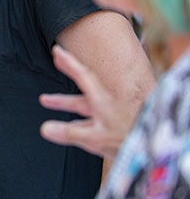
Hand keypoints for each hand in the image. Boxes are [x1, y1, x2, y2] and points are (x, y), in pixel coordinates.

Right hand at [39, 45, 137, 159]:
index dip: (69, 62)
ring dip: (65, 103)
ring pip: (83, 105)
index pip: (82, 76)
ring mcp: (110, 114)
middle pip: (81, 86)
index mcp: (102, 100)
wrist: (154, 148)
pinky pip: (90, 120)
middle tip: (56, 62)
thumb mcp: (95, 137)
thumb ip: (69, 133)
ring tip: (46, 100)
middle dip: (66, 74)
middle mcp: (106, 103)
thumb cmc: (128, 140)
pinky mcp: (114, 126)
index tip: (58, 51)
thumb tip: (45, 128)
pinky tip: (68, 129)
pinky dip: (77, 122)